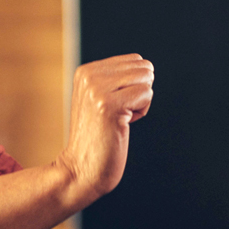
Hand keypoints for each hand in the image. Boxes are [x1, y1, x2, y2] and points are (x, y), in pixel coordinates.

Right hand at [55, 54, 153, 203]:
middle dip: (139, 93)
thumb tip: (148, 68)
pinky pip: (146, 94)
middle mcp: (89, 75)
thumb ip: (117, 79)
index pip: (135, 60)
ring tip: (118, 120)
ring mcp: (97, 89)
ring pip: (146, 79)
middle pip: (143, 67)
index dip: (134, 86)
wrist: (81, 168)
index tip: (113, 107)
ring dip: (140, 103)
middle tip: (117, 115)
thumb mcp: (100, 99)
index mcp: (85, 71)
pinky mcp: (109, 105)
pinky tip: (121, 125)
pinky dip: (141, 112)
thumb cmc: (98, 137)